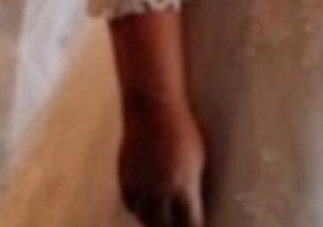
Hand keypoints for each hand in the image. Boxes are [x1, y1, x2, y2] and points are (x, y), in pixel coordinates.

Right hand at [117, 101, 206, 226]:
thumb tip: (192, 206)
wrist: (151, 108)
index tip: (195, 226)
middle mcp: (158, 191)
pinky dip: (139, 209)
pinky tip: (146, 206)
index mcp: (182, 186)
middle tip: (179, 224)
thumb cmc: (181, 129)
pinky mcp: (124, 179)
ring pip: (144, 219)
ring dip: (154, 221)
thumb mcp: (197, 160)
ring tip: (163, 220)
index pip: (189, 223)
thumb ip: (193, 187)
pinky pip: (131, 205)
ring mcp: (139, 186)